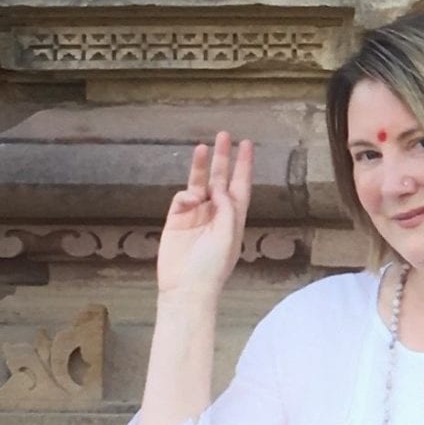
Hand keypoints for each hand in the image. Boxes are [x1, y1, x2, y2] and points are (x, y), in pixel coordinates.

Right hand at [156, 131, 252, 300]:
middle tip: (224, 135)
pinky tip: (189, 200)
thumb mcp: (228, 236)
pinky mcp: (176, 220)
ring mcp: (195, 216)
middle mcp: (216, 215)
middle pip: (221, 180)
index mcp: (233, 220)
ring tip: (203, 147)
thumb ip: (227, 208)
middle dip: (223, 158)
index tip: (247, 144)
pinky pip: (182, 198)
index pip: (240, 187)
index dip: (244, 166)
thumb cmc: (211, 268)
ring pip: (200, 184)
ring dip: (202, 166)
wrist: (186, 288)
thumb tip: (219, 188)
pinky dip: (186, 194)